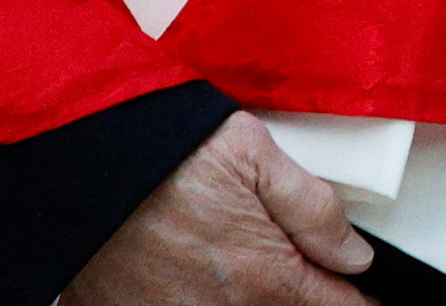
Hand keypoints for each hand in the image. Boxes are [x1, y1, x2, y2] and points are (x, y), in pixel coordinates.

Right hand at [62, 115, 372, 304]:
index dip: (354, 300)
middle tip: (301, 271)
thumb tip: (353, 253)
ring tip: (241, 266)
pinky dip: (198, 297)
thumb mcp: (257, 157)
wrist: (84, 162)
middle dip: (299, 297)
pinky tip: (195, 274)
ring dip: (250, 297)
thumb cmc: (165, 153)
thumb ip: (314, 210)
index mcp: (262, 278)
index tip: (361, 296)